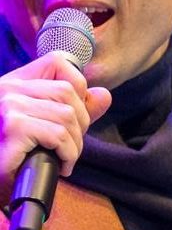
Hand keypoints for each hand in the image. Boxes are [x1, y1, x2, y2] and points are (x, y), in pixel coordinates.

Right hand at [0, 51, 110, 205]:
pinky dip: (68, 154)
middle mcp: (9, 88)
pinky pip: (59, 135)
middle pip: (68, 92)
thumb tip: (104, 95)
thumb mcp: (45, 127)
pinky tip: (60, 167)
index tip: (72, 118)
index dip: (78, 88)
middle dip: (80, 124)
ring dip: (74, 145)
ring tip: (64, 159)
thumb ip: (75, 110)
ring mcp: (10, 106)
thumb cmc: (15, 157)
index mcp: (15, 82)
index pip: (58, 62)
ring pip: (67, 116)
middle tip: (69, 147)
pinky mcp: (14, 128)